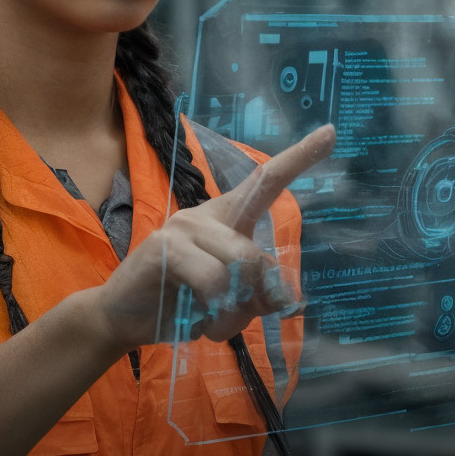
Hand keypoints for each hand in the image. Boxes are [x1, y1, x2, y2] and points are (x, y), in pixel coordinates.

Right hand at [94, 124, 333, 351]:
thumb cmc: (181, 302)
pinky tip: (199, 322)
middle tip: (238, 318)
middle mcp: (207, 214)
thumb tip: (288, 299)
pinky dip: (215, 312)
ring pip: (240, 265)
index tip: (331, 133)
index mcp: (227, 219)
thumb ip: (258, 292)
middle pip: (259, 254)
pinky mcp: (163, 247)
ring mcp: (183, 226)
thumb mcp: (230, 300)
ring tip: (216, 322)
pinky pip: (212, 279)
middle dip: (257, 297)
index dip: (299, 158)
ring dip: (235, 311)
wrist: (123, 318)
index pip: (266, 181)